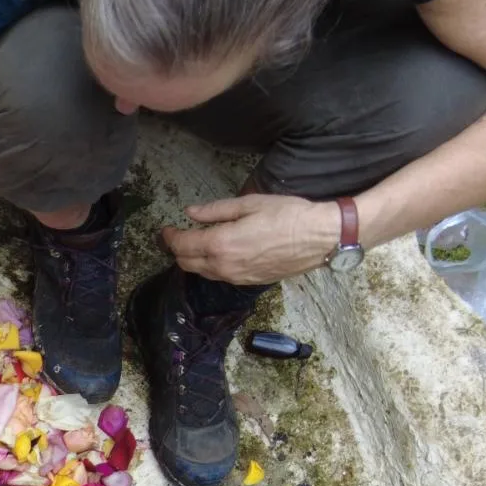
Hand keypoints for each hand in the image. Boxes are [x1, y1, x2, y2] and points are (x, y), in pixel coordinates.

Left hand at [162, 195, 341, 285]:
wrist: (319, 238)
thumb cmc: (287, 215)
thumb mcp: (249, 204)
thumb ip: (216, 211)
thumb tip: (190, 212)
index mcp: (221, 244)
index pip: (183, 245)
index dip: (170, 237)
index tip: (167, 229)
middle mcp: (224, 266)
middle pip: (187, 263)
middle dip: (177, 250)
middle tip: (176, 237)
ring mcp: (236, 277)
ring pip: (201, 272)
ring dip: (192, 260)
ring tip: (194, 244)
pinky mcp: (248, 282)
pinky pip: (219, 277)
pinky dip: (210, 266)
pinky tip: (216, 254)